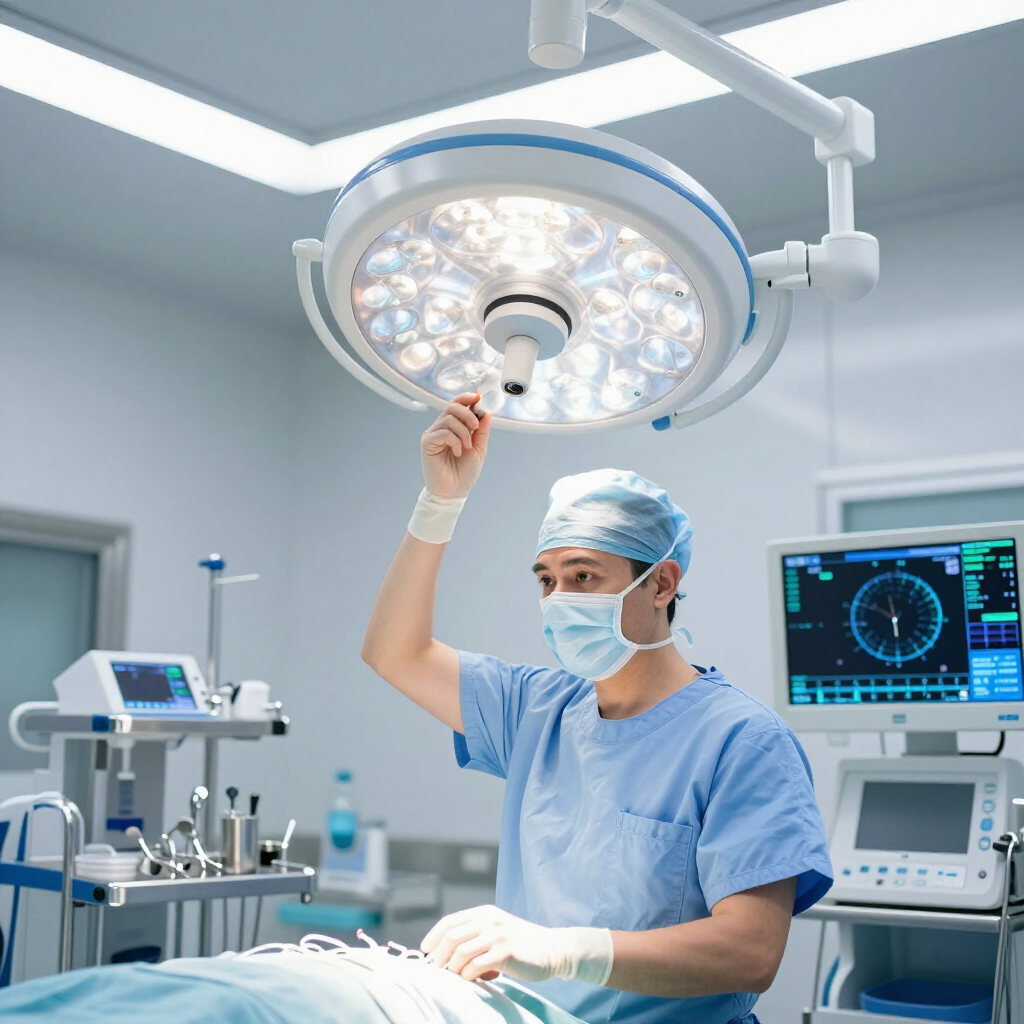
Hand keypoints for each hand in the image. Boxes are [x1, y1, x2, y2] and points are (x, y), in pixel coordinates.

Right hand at [421, 393, 490, 498]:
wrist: (454, 491)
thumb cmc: (464, 472)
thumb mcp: (479, 448)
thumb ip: (482, 430)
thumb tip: (486, 410)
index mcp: (454, 426)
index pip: (458, 404)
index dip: (468, 398)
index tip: (479, 396)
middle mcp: (441, 427)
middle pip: (452, 406)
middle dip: (468, 413)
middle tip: (475, 428)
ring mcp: (433, 434)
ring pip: (449, 418)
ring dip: (463, 433)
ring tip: (466, 448)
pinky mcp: (427, 442)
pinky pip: (443, 432)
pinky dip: (455, 441)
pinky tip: (457, 452)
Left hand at [421, 905, 612, 985]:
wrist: (552, 949)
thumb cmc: (520, 945)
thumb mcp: (496, 930)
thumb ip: (475, 935)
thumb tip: (445, 954)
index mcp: (484, 913)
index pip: (449, 922)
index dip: (434, 937)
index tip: (426, 951)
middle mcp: (489, 920)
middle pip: (451, 937)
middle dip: (439, 956)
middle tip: (437, 970)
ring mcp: (497, 935)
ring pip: (460, 953)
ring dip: (454, 969)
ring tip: (457, 977)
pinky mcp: (505, 952)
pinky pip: (476, 966)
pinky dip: (469, 976)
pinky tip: (473, 979)